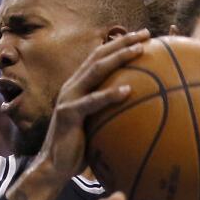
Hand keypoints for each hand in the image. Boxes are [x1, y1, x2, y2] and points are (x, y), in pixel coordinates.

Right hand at [34, 29, 149, 182]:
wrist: (54, 166)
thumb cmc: (79, 148)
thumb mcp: (97, 124)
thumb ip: (110, 112)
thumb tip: (140, 109)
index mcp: (78, 86)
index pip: (100, 57)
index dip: (120, 43)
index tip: (144, 36)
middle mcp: (72, 87)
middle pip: (98, 56)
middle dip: (122, 41)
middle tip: (145, 33)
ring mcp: (68, 98)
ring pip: (95, 70)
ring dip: (118, 57)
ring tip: (139, 50)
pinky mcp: (68, 114)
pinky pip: (92, 102)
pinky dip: (110, 95)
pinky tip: (128, 91)